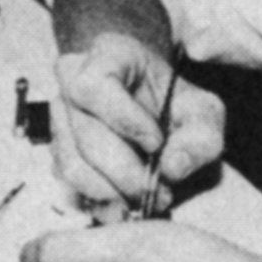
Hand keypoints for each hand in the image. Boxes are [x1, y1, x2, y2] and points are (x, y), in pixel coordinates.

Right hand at [52, 33, 224, 216]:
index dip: (123, 120)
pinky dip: (100, 202)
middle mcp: (72, 84)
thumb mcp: (203, 111)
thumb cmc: (174, 103)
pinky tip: (127, 205)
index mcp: (107, 56)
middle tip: (158, 190)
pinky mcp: (58, 153)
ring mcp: (60, 119)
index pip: (94, 87)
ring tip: (146, 200)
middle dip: (125, 171)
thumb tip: (172, 166)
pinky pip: (68, 185)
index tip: (156, 143)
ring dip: (112, 192)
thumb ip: (201, 136)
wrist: (155, 108)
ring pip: (73, 165)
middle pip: (85, 135)